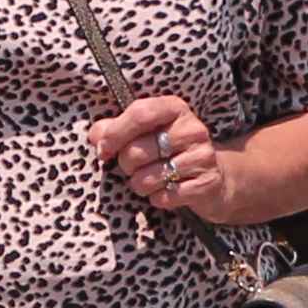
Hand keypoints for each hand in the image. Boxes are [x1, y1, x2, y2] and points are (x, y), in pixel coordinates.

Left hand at [88, 93, 253, 222]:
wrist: (211, 176)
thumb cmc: (167, 150)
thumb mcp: (143, 132)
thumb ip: (114, 129)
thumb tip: (95, 137)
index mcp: (174, 108)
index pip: (139, 114)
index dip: (114, 134)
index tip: (103, 150)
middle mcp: (192, 129)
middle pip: (137, 151)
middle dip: (125, 166)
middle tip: (132, 167)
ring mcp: (203, 156)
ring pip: (147, 178)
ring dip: (139, 185)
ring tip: (149, 179)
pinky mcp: (207, 182)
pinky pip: (165, 197)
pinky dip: (157, 199)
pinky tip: (166, 191)